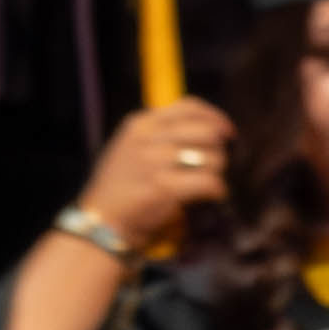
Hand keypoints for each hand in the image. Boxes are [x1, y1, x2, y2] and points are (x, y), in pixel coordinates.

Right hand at [78, 101, 231, 251]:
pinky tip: (212, 196)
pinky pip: (210, 182)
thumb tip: (207, 130)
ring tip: (208, 184)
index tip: (227, 132)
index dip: (215, 118)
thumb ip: (160, 135)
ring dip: (218, 173)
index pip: (188, 106)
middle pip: (207, 131)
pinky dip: (218, 191)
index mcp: (139, 124)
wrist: (101, 223)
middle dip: (219, 150)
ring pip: (212, 157)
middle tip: (215, 166)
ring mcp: (154, 161)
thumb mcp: (130, 148)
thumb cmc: (120, 188)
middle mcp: (147, 137)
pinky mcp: (164, 187)